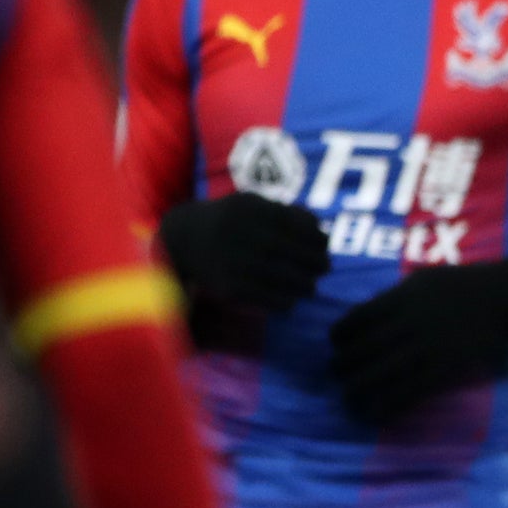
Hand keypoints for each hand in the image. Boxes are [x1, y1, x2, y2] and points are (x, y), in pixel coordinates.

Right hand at [158, 194, 328, 309]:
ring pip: (285, 278)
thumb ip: (286, 213)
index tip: (325, 245)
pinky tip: (290, 300)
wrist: (182, 239)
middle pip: (295, 253)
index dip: (317, 238)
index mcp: (250, 209)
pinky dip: (285, 302)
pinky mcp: (228, 286)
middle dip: (317, 263)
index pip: (298, 225)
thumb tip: (319, 227)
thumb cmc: (230, 221)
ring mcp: (234, 260)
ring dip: (306, 286)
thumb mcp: (251, 205)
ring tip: (310, 287)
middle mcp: (242, 233)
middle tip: (325, 268)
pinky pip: (268, 299)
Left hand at [328, 257, 507, 423]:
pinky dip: (389, 404)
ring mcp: (427, 345)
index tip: (336, 346)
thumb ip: (396, 297)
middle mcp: (408, 321)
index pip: (356, 319)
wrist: (504, 297)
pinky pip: (410, 389)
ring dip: (358, 389)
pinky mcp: (445, 366)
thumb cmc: (464, 285)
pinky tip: (377, 413)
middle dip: (342, 365)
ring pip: (380, 372)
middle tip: (337, 375)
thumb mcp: (423, 280)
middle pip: (362, 348)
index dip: (339, 336)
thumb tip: (372, 313)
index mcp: (400, 298)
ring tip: (349, 399)